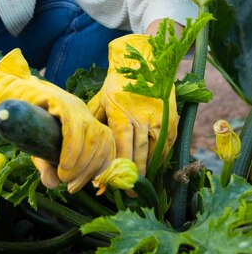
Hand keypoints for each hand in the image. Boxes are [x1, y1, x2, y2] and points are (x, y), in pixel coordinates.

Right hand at [0, 49, 115, 192]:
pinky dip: (72, 150)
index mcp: (85, 121)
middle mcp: (82, 112)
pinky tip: (64, 165)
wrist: (8, 97)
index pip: (107, 142)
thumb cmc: (26, 123)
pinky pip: (73, 127)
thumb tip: (52, 184)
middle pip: (102, 141)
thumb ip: (47, 165)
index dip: (103, 165)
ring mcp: (72, 105)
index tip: (91, 184)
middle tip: (72, 186)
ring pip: (92, 135)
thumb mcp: (39, 149)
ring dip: (82, 162)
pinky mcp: (58, 101)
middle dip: (90, 169)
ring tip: (65, 177)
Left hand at [88, 34, 177, 174]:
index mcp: (120, 112)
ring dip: (146, 171)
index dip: (115, 166)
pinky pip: (165, 145)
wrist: (146, 60)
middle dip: (130, 175)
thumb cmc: (120, 81)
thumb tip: (82, 140)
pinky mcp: (171, 120)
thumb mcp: (103, 97)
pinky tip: (153, 169)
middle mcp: (140, 117)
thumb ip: (95, 119)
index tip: (109, 182)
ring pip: (153, 152)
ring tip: (138, 186)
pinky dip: (159, 159)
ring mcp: (158, 119)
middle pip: (137, 153)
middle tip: (125, 193)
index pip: (119, 146)